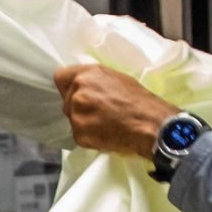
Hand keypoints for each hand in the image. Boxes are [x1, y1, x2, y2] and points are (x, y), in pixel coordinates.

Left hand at [54, 64, 169, 159]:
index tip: (76, 94)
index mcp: (87, 74)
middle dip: (79, 107)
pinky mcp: (79, 134)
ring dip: (84, 122)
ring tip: (105, 124)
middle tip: (100, 112)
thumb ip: (94, 80)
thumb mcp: (116, 78)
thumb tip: (83, 85)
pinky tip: (106, 134)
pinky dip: (89, 136)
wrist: (150, 124)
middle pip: (67, 101)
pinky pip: (79, 135)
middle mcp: (78, 92)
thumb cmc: (139, 100)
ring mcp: (77, 114)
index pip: (60, 77)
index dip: (68, 87)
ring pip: (73, 119)